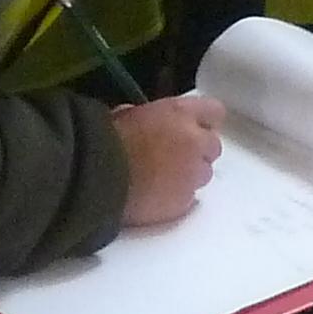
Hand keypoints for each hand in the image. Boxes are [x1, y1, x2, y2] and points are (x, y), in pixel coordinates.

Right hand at [115, 92, 226, 226]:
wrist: (98, 177)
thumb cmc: (106, 140)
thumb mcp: (127, 114)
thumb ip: (152, 116)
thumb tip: (153, 122)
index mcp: (180, 113)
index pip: (214, 111)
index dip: (203, 121)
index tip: (193, 127)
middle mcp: (194, 141)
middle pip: (213, 146)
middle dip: (198, 150)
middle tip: (174, 156)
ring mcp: (193, 174)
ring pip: (204, 174)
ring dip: (189, 174)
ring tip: (163, 179)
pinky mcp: (185, 202)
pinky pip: (189, 197)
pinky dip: (177, 196)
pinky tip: (157, 196)